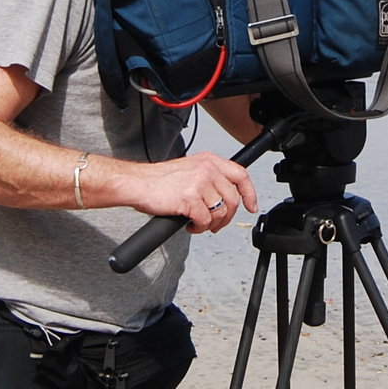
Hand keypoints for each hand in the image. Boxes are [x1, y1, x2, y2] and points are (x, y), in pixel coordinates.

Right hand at [108, 151, 258, 233]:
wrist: (137, 183)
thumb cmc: (158, 180)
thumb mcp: (190, 169)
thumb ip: (208, 177)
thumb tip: (224, 196)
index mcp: (209, 160)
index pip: (241, 174)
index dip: (250, 193)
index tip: (251, 206)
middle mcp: (207, 169)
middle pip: (233, 199)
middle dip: (226, 218)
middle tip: (215, 224)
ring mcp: (199, 183)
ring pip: (220, 212)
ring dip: (211, 224)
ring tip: (198, 224)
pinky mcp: (190, 198)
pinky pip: (205, 220)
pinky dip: (199, 228)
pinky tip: (189, 225)